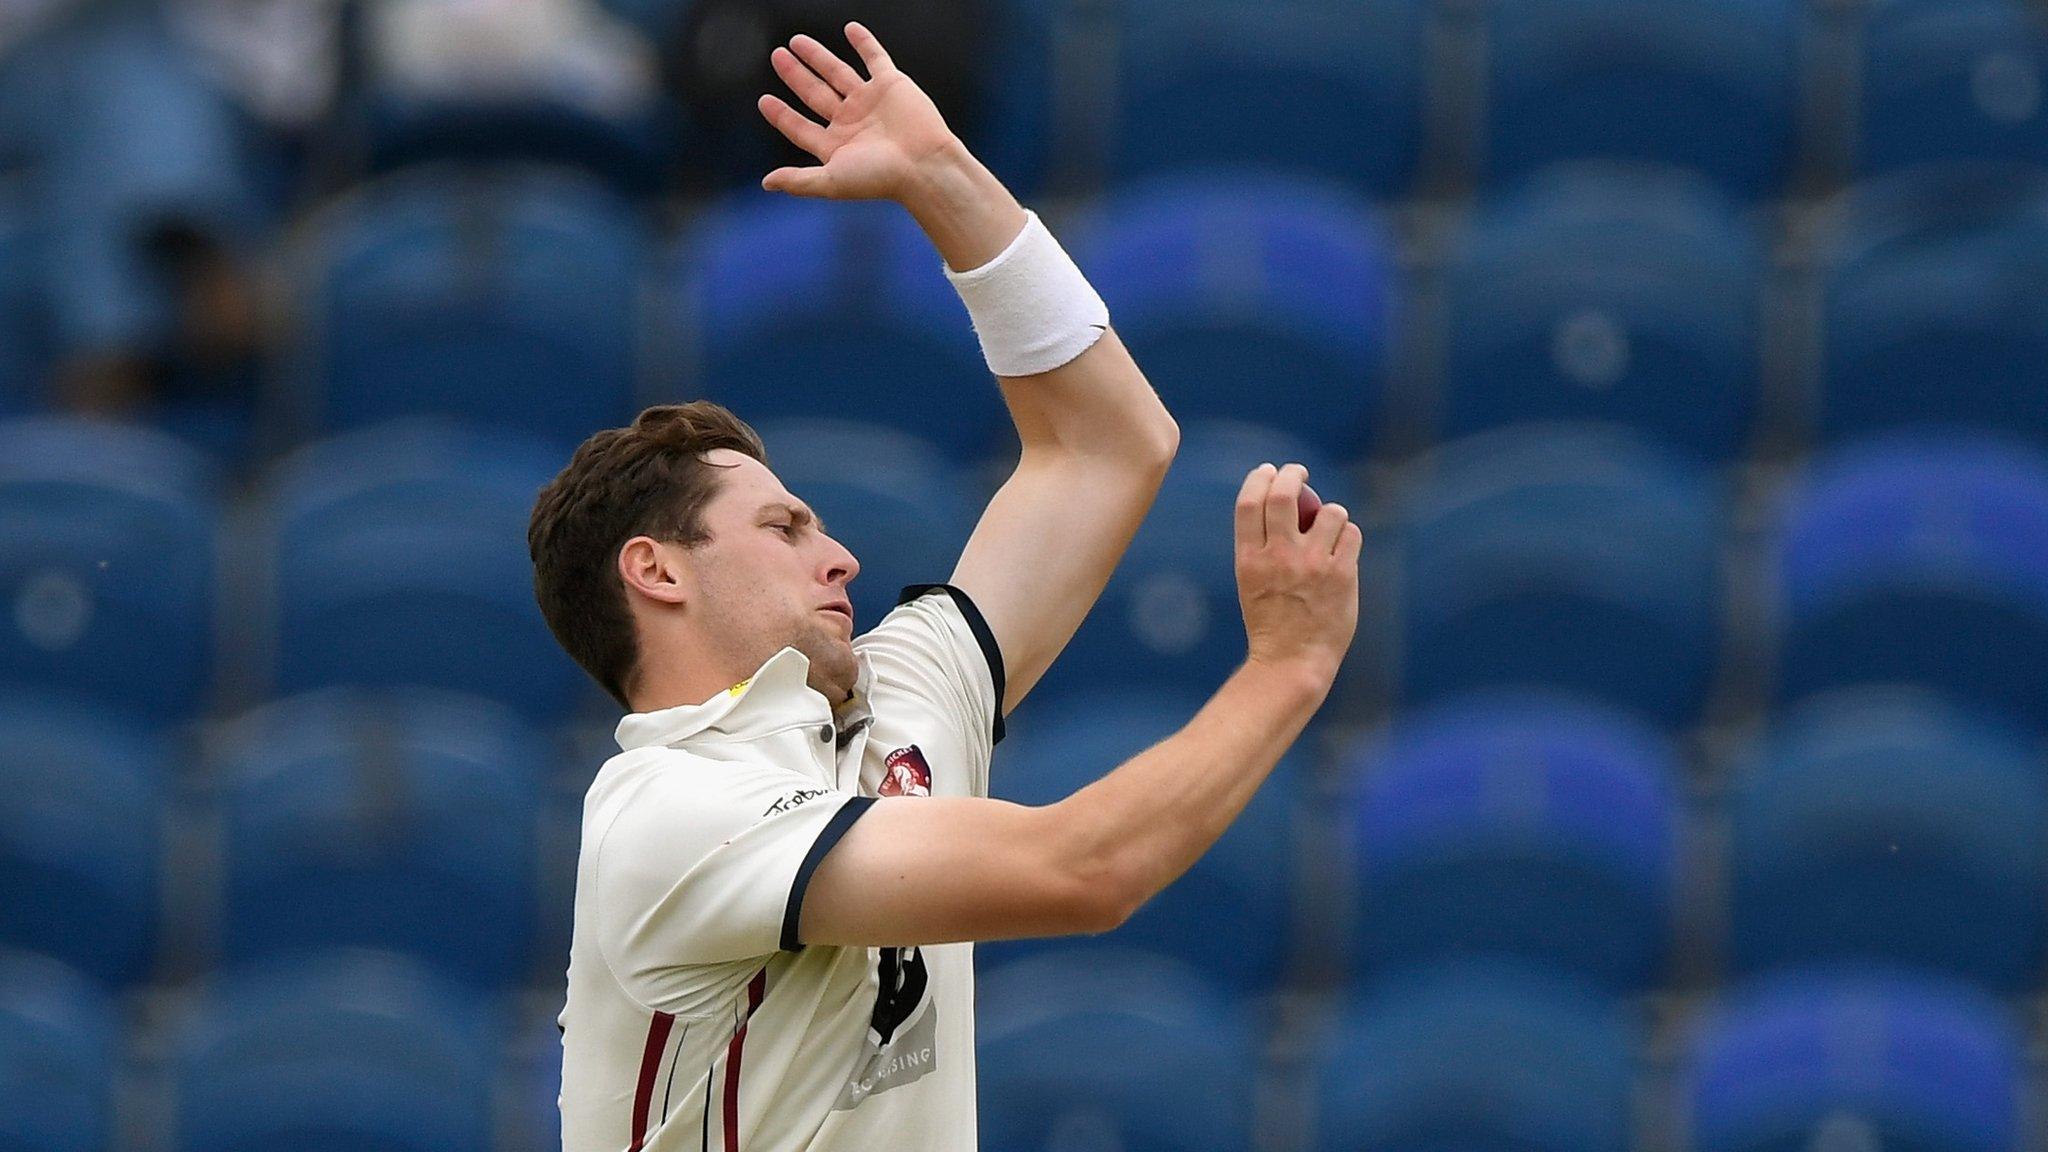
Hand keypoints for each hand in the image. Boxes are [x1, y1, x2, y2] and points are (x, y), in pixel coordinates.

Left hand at [756, 22, 959, 201]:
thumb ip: (799, 180)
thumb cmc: (880, 178)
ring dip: (817, 57)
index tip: (764, 100)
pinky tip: (849, 28)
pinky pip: (874, 58)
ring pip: (837, 73)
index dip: (781, 115)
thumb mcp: (832, 181)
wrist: (924, 164)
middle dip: (795, 75)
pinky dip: (863, 43)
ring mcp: (870, 101)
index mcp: (836, 145)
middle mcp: (851, 122)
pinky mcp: (891, 85)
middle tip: (777, 56)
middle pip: (814, 93)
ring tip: (797, 42)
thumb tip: (767, 183)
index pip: (800, 127)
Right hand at [1234, 463, 1361, 683]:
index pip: (1250, 502)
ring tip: (1329, 526)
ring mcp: (1312, 565)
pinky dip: (1348, 535)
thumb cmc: (1271, 623)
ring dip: (1331, 512)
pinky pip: (1351, 534)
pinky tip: (1342, 548)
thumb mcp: (1250, 583)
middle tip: (1298, 471)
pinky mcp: (1341, 576)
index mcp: (1250, 560)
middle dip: (1292, 474)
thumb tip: (1282, 504)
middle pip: (1284, 495)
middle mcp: (1279, 558)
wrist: (1292, 661)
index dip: (1259, 478)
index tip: (1268, 470)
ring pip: (1329, 512)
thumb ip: (1262, 548)